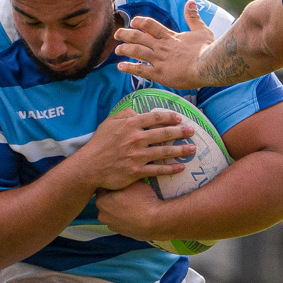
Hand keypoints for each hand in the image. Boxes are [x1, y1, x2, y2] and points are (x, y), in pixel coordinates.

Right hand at [70, 107, 195, 191]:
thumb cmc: (99, 143)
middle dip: (181, 132)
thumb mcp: (108, 122)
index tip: (179, 118)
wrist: (90, 166)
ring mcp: (138, 156)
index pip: (155, 118)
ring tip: (192, 148)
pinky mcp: (137, 171)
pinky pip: (158, 170)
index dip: (169, 117)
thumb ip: (124, 114)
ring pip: (165, 152)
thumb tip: (138, 111)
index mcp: (130, 125)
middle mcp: (136, 139)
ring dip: (181, 150)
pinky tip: (181, 167)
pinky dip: (171, 169)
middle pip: (164, 134)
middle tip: (192, 131)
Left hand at [94, 180, 169, 239]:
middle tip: (128, 192)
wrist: (156, 221)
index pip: (103, 188)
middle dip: (114, 196)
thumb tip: (121, 176)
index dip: (113, 183)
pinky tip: (135, 213)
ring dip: (119, 207)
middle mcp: (102, 214)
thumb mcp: (132, 182)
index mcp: (101, 201)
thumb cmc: (142, 199)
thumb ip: (122, 179)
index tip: (121, 181)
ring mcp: (111, 225)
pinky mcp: (120, 232)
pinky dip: (125, 217)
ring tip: (133, 204)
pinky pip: (120, 221)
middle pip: (106, 201)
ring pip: (112, 212)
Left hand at [115, 0, 215, 89]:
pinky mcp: (159, 74)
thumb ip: (193, 17)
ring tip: (116, 50)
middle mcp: (161, 47)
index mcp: (170, 36)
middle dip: (125, 34)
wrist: (208, 65)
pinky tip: (121, 67)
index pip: (149, 24)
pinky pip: (140, 70)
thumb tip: (191, 2)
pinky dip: (129, 68)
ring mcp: (159, 60)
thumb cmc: (207, 49)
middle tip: (117, 34)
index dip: (139, 21)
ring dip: (124, 50)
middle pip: (137, 37)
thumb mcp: (201, 30)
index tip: (133, 22)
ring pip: (136, 51)